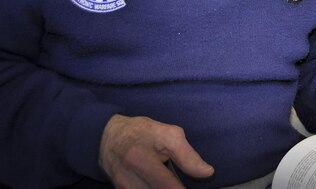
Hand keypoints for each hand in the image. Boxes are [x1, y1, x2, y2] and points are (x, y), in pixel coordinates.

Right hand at [99, 114, 213, 188]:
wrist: (106, 138)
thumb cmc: (141, 132)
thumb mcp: (168, 134)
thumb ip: (188, 155)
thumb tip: (208, 173)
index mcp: (142, 160)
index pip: (169, 186)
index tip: (202, 180)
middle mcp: (130, 178)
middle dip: (176, 188)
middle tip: (184, 183)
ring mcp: (124, 187)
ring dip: (167, 187)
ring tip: (175, 181)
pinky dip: (155, 188)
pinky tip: (162, 183)